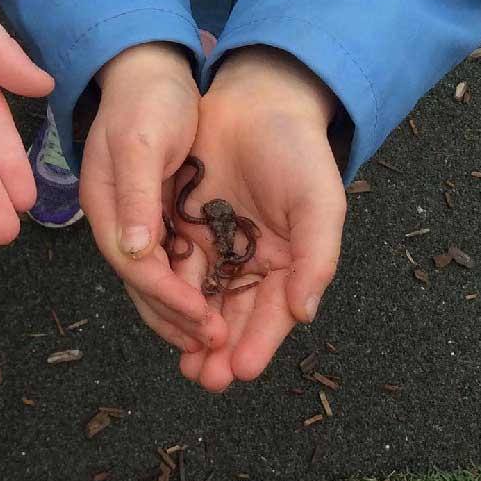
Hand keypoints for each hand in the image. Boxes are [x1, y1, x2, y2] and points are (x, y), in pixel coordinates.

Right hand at [80, 43, 227, 351]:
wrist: (152, 68)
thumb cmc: (146, 100)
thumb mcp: (140, 141)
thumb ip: (136, 195)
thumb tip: (132, 251)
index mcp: (106, 206)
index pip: (134, 266)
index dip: (167, 299)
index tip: (203, 322)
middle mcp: (118, 220)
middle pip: (144, 283)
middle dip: (175, 319)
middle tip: (213, 351)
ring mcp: (138, 218)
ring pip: (159, 279)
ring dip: (184, 313)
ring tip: (215, 344)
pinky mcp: (159, 213)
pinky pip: (174, 260)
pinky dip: (193, 286)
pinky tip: (216, 304)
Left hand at [176, 46, 345, 391]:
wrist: (256, 101)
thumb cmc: (298, 152)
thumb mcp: (319, 202)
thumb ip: (316, 257)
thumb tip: (304, 313)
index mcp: (288, 262)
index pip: (273, 314)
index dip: (258, 343)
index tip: (241, 369)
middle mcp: (250, 262)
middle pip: (234, 315)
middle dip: (220, 349)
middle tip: (206, 378)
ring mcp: (215, 245)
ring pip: (201, 297)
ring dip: (191, 330)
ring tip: (185, 361)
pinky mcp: (183, 225)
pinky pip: (173, 264)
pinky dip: (168, 290)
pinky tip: (161, 312)